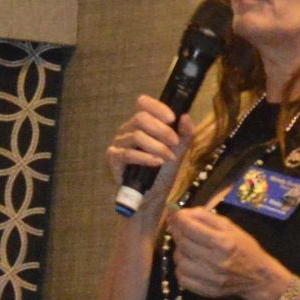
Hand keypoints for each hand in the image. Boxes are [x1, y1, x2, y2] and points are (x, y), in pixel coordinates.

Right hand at [105, 96, 195, 210]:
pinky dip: (145, 157)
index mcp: (141, 123)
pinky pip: (128, 154)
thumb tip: (185, 117)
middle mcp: (127, 129)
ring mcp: (118, 143)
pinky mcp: (113, 159)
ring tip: (168, 157)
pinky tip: (157, 162)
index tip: (172, 119)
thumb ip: (185, 133)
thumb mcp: (179, 149)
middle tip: (174, 143)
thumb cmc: (163, 171)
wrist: (152, 196)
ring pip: (136, 136)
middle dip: (161, 130)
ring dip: (157, 146)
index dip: (157, 107)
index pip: (143, 103)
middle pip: (140, 118)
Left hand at [167, 207, 277, 299]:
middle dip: (177, 233)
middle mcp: (216, 261)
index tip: (175, 215)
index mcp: (223, 242)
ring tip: (188, 248)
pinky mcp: (207, 290)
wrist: (258, 276)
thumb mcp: (230, 227)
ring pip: (179, 261)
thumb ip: (206, 217)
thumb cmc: (244, 247)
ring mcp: (211, 278)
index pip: (190, 229)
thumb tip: (182, 213)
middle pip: (183, 244)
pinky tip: (190, 263)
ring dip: (179, 252)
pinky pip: (182, 278)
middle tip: (179, 229)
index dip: (178, 220)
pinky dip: (181, 269)